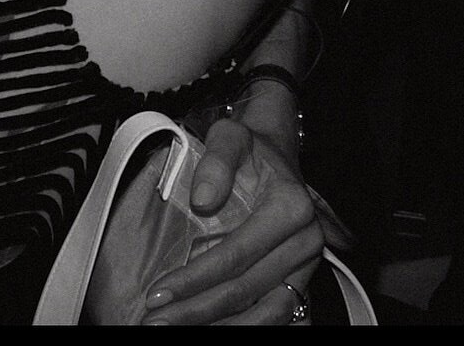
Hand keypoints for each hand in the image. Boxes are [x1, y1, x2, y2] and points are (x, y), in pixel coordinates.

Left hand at [140, 113, 337, 325]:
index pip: (236, 255)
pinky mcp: (300, 280)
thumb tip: (202, 200)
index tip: (158, 293)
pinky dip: (243, 326)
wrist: (275, 155)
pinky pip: (275, 315)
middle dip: (197, 311)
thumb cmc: (249, 148)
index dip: (195, 278)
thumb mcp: (229, 136)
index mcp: (290, 208)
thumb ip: (216, 161)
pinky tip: (211, 329)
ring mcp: (306, 266)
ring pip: (266, 313)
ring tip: (176, 328)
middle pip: (247, 290)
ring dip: (219, 326)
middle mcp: (306, 242)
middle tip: (157, 322)